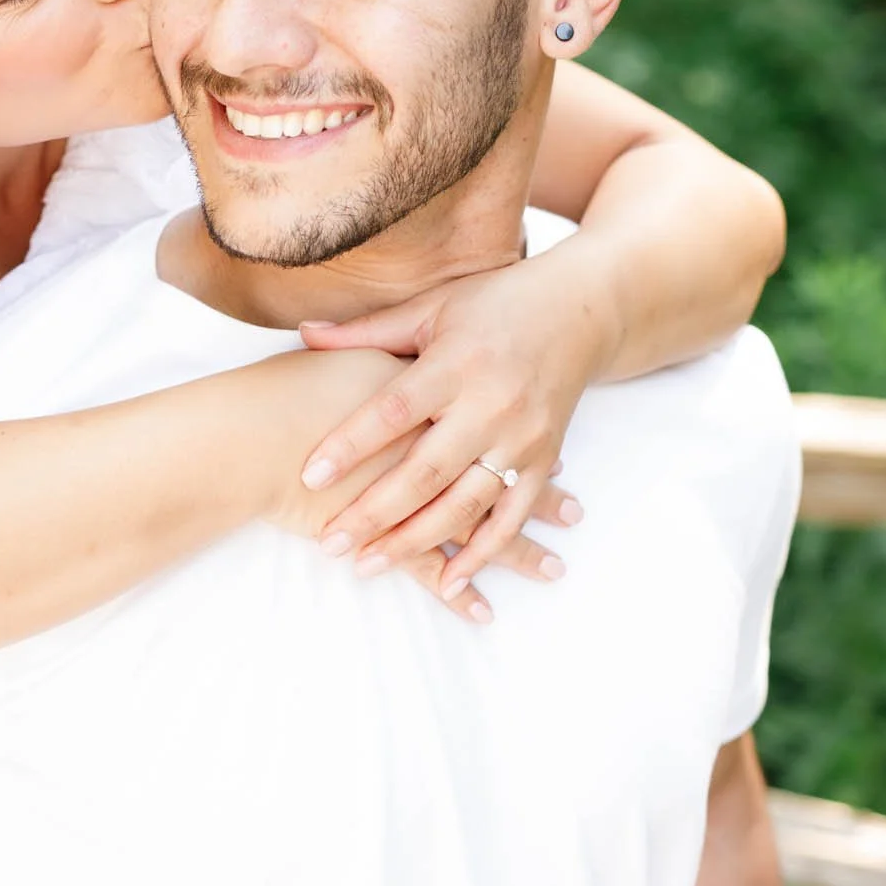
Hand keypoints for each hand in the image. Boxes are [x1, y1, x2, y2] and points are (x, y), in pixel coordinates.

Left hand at [296, 258, 594, 616]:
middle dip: (373, 512)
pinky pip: (511, 516)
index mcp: (456, 363)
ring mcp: (522, 437)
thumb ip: (369, 333)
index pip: (394, 410)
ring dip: (415, 540)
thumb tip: (302, 335)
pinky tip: (448, 580)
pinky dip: (482, 552)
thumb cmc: (496, 305)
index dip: (351, 445)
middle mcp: (491, 404)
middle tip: (329, 542)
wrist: (583, 310)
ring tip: (367, 565)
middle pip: (425, 470)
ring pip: (463, 503)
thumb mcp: (432, 309)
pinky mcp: (544, 459)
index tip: (309, 475)